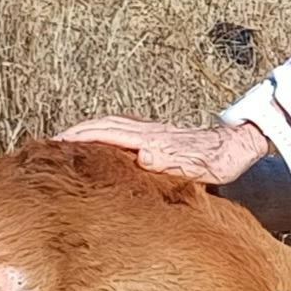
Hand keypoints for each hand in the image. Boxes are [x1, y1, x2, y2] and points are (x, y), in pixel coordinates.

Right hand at [57, 116, 270, 185]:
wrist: (240, 145)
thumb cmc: (221, 159)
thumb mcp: (197, 165)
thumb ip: (170, 159)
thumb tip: (143, 154)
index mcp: (151, 139)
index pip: (107, 134)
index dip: (80, 139)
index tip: (55, 145)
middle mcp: (149, 132)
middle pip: (103, 125)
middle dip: (76, 133)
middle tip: (50, 144)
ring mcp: (154, 133)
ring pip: (113, 126)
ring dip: (88, 132)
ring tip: (68, 143)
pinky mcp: (160, 138)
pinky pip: (124, 132)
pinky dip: (105, 135)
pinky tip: (103, 145)